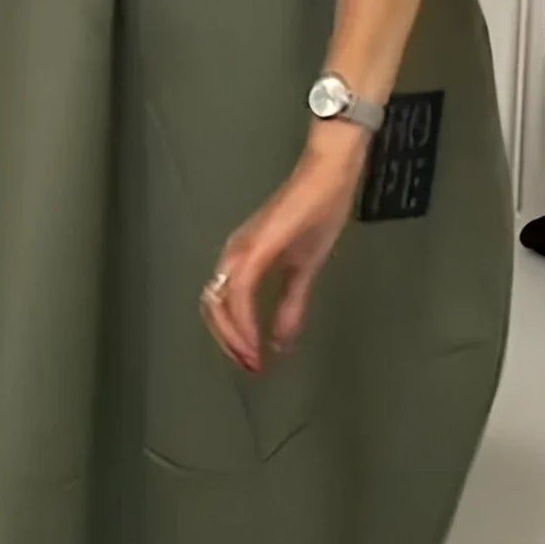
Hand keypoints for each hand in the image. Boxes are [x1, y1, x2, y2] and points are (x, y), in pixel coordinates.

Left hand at [200, 130, 368, 373]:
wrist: (331, 176)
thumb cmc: (317, 212)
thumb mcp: (304, 268)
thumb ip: (290, 304)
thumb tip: (281, 342)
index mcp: (243, 257)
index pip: (222, 304)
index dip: (232, 337)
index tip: (254, 362)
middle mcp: (234, 253)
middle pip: (213, 308)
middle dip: (229, 343)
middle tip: (252, 367)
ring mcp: (242, 249)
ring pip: (220, 303)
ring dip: (234, 337)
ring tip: (253, 360)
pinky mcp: (256, 248)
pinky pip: (240, 292)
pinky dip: (244, 321)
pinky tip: (258, 340)